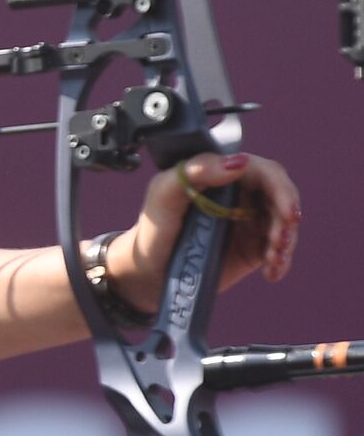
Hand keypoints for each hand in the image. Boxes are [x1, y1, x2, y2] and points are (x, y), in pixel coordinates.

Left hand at [105, 152, 300, 313]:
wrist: (147, 271)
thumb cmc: (152, 228)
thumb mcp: (162, 195)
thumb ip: (194, 172)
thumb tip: (237, 162)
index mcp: (221, 174)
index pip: (262, 171)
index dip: (281, 188)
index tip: (287, 212)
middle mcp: (240, 194)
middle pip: (281, 197)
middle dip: (287, 218)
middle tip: (281, 241)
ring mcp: (248, 221)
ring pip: (283, 224)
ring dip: (286, 242)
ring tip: (272, 260)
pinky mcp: (252, 248)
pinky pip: (277, 250)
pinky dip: (281, 261)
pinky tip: (271, 272)